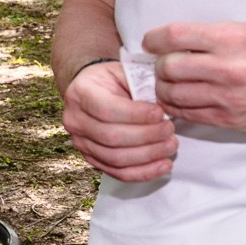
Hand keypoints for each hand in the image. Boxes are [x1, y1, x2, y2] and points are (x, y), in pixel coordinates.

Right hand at [63, 59, 178, 181]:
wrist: (93, 91)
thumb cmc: (111, 80)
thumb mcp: (124, 72)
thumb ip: (140, 85)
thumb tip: (164, 105)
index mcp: (81, 93)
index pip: (107, 110)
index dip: (136, 115)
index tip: (160, 113)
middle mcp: (75, 120)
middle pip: (111, 137)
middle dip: (147, 136)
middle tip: (169, 129)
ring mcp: (81, 143)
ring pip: (116, 158)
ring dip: (148, 155)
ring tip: (171, 146)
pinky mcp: (92, 159)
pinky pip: (118, 172)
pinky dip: (144, 172)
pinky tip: (163, 165)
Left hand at [144, 22, 245, 132]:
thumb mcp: (244, 30)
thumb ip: (207, 37)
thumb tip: (169, 43)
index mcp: (231, 39)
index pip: (175, 36)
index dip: (154, 39)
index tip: (150, 42)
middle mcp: (228, 68)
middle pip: (170, 68)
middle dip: (159, 66)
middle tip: (162, 65)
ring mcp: (228, 97)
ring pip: (174, 95)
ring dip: (164, 88)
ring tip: (168, 83)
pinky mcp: (228, 118)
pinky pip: (189, 114)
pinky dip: (177, 107)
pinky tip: (179, 99)